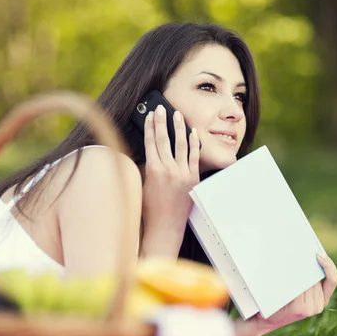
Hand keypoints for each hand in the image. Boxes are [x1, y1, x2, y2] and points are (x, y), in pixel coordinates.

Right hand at [141, 105, 199, 253]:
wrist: (165, 227)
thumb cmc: (150, 209)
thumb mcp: (142, 185)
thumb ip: (147, 166)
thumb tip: (149, 151)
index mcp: (153, 170)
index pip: (151, 142)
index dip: (150, 126)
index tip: (150, 115)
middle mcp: (168, 169)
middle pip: (164, 139)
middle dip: (162, 122)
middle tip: (161, 108)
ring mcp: (183, 173)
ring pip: (181, 145)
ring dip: (179, 128)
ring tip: (178, 114)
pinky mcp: (193, 178)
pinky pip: (194, 157)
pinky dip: (194, 144)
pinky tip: (193, 133)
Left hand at [235, 254, 336, 335]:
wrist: (267, 319)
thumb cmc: (281, 301)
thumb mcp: (298, 291)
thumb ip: (306, 280)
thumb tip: (304, 258)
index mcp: (322, 300)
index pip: (333, 280)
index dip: (329, 266)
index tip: (319, 255)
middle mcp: (318, 305)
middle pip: (315, 278)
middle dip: (306, 266)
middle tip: (295, 254)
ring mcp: (309, 308)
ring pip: (307, 282)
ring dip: (297, 272)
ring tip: (286, 263)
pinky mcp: (298, 309)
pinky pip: (298, 288)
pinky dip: (292, 279)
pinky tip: (285, 274)